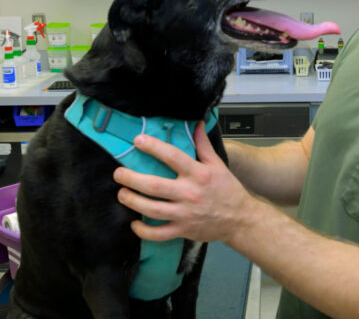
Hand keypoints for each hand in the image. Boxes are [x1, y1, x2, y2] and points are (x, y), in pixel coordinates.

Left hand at [113, 121, 253, 243]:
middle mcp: (189, 193)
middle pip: (154, 185)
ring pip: (151, 209)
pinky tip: (134, 223)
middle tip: (118, 173)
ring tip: (121, 194)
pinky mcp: (182, 230)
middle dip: (131, 178)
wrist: (240, 219)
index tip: (137, 141)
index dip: (153, 147)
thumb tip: (197, 124)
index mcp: (198, 174)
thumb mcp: (217, 164)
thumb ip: (203, 145)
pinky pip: (158, 234)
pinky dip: (143, 231)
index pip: (172, 156)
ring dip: (132, 201)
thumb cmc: (228, 190)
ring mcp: (184, 213)